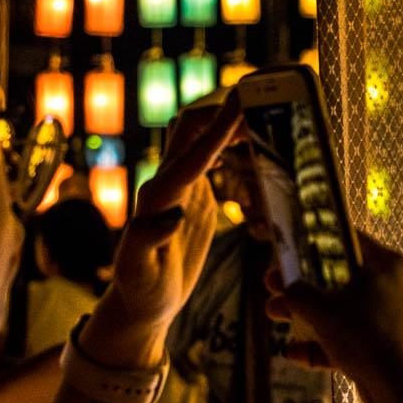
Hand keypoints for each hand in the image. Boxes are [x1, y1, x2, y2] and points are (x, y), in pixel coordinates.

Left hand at [80, 96, 241, 367]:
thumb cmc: (141, 291)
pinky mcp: (193, 196)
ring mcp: (180, 187)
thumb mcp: (136, 272)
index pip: (191, 154)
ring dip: (228, 123)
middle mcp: (167, 184)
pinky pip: (213, 159)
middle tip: (261, 99)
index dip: (217, 128)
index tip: (242, 103)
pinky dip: (234, 145)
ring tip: (265, 115)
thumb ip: (145, 240)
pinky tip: (258, 146)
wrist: (144, 303)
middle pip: (190, 128)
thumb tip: (170, 213)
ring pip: (202, 138)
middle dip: (222, 111)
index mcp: (157, 198)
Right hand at [264, 231, 402, 395]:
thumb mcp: (323, 310)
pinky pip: (348, 337)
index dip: (313, 241)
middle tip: (272, 284)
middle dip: (301, 284)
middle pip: (338, 276)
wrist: (401, 391)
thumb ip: (299, 293)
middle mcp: (390, 285)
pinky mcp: (382, 344)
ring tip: (273, 314)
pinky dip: (322, 343)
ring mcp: (387, 316)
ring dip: (306, 313)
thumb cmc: (365, 336)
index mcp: (384, 264)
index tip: (287, 248)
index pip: (346, 239)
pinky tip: (295, 353)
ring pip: (340, 308)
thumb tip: (286, 286)